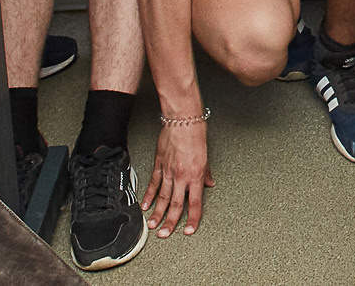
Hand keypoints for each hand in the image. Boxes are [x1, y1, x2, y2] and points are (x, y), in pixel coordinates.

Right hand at [144, 117, 212, 237]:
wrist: (183, 119)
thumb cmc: (196, 134)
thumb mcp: (206, 156)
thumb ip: (206, 173)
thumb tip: (209, 184)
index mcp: (195, 175)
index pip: (195, 202)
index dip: (193, 218)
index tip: (190, 230)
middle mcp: (181, 175)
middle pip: (175, 204)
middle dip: (170, 222)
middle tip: (164, 234)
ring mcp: (169, 171)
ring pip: (162, 197)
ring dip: (157, 213)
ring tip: (153, 225)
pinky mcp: (159, 164)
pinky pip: (153, 183)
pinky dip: (149, 196)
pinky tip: (145, 205)